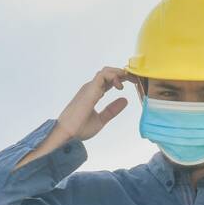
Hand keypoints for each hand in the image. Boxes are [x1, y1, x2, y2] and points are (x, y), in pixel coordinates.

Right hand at [14, 67, 129, 168]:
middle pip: (108, 73)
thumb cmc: (79, 128)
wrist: (68, 133)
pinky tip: (120, 85)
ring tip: (129, 79)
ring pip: (106, 71)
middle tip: (135, 79)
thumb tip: (124, 101)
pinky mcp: (90, 89)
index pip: (108, 80)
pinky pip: (103, 75)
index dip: (120, 79)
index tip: (133, 82)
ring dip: (119, 73)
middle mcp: (91, 88)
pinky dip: (113, 76)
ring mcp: (90, 87)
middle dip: (123, 73)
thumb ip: (112, 110)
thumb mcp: (101, 119)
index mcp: (93, 93)